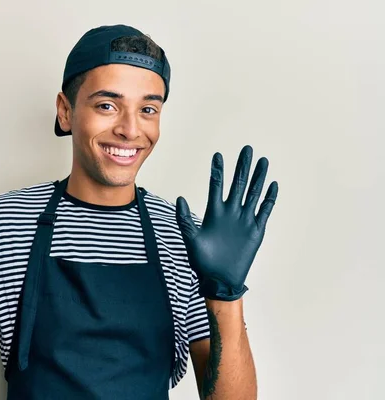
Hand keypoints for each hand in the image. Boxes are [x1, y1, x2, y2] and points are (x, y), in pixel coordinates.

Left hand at [176, 145, 277, 300]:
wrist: (219, 279)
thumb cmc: (202, 261)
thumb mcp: (190, 238)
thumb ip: (184, 219)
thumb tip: (179, 198)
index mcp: (214, 212)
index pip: (217, 186)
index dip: (218, 171)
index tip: (218, 155)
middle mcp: (231, 212)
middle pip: (238, 184)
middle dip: (242, 167)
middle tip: (247, 149)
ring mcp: (244, 219)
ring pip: (253, 193)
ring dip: (258, 178)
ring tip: (263, 161)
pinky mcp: (255, 230)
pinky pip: (264, 211)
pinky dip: (269, 199)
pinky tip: (273, 185)